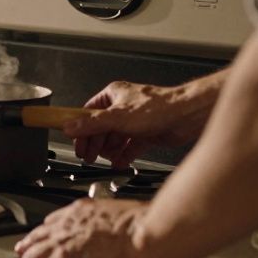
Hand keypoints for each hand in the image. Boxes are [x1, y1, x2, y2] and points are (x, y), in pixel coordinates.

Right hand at [64, 80, 209, 167]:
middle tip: (88, 156)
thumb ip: (91, 124)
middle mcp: (123, 107)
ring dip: (110, 151)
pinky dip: (124, 155)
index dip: (80, 128)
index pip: (88, 113)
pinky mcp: (147, 133)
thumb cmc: (158, 107)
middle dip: (95, 143)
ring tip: (105, 160)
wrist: (187, 116)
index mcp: (113, 95)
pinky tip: (120, 162)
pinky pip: (130, 146)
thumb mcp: (116, 117)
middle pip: (101, 128)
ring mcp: (135, 121)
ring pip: (115, 138)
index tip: (74, 141)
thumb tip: (69, 127)